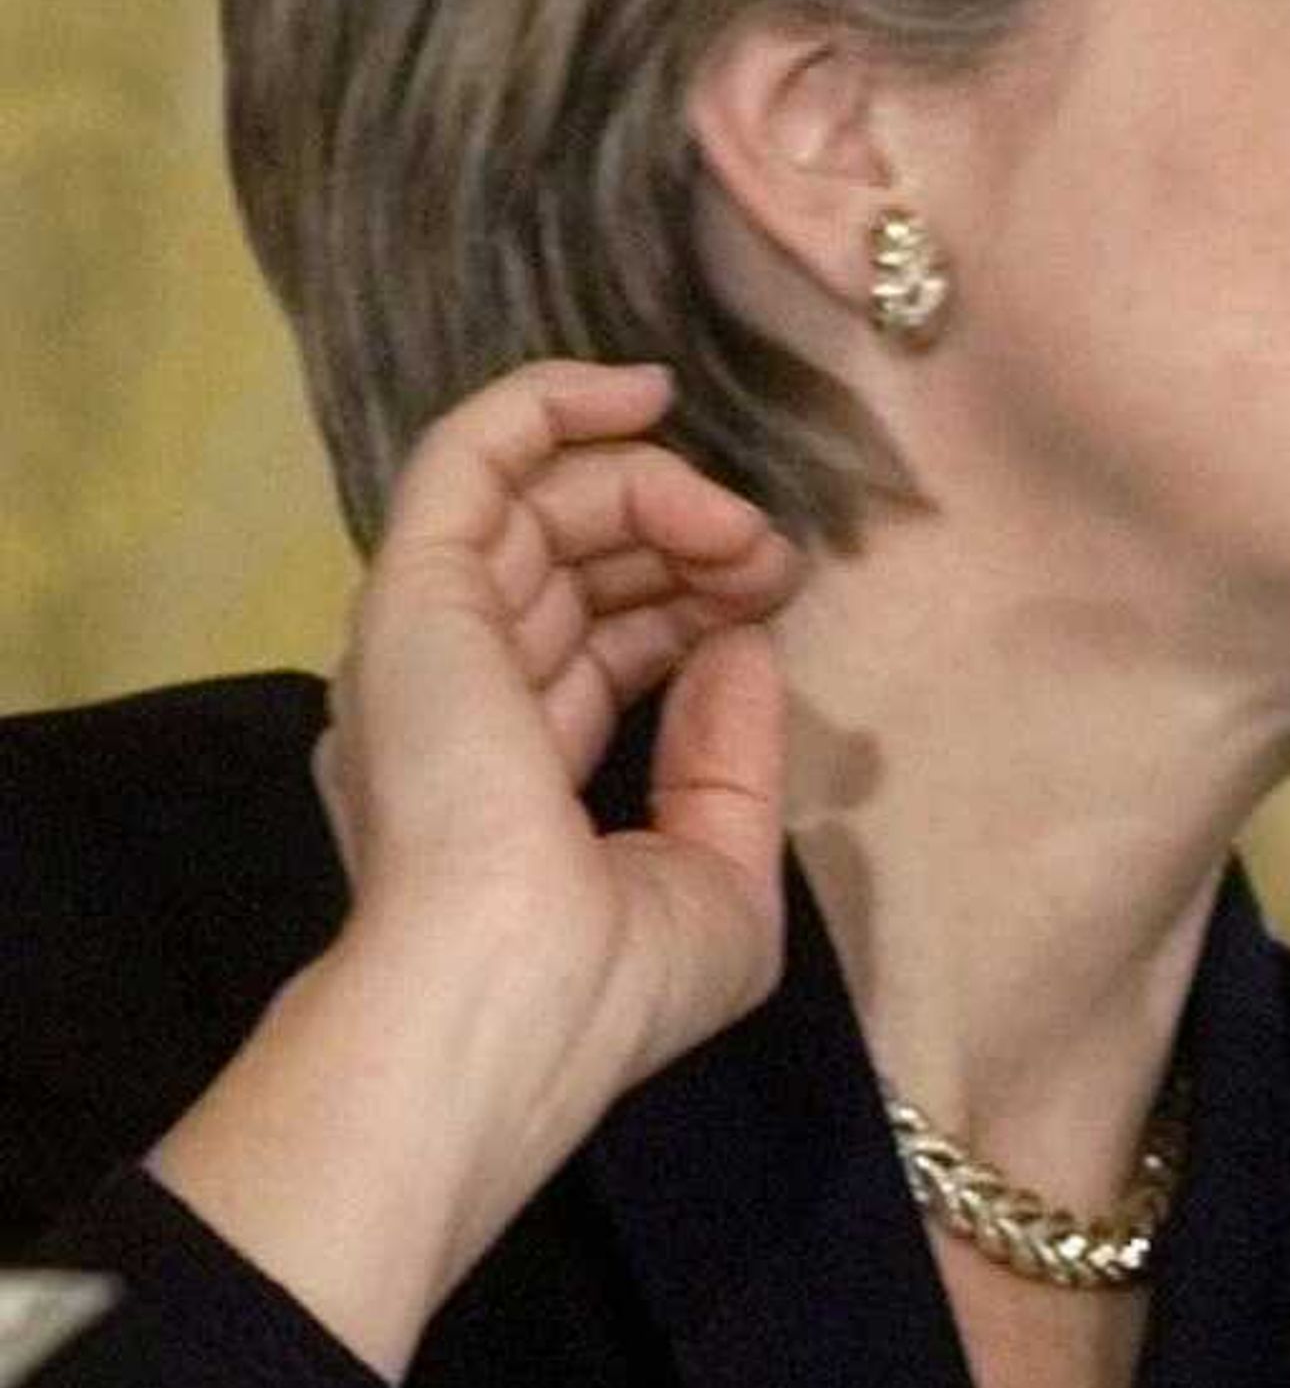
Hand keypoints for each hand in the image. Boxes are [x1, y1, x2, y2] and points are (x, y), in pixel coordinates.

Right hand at [151, 359, 803, 1375]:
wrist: (512, 999)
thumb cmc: (613, 980)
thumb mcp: (720, 876)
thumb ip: (731, 759)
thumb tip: (739, 643)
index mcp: (503, 772)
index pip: (599, 639)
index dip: (692, 597)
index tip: (776, 593)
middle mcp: (451, 696)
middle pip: (570, 563)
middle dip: (686, 538)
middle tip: (776, 554)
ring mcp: (426, 642)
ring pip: (533, 502)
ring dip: (653, 484)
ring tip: (741, 519)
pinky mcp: (414, 595)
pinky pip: (468, 457)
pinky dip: (547, 404)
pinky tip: (639, 388)